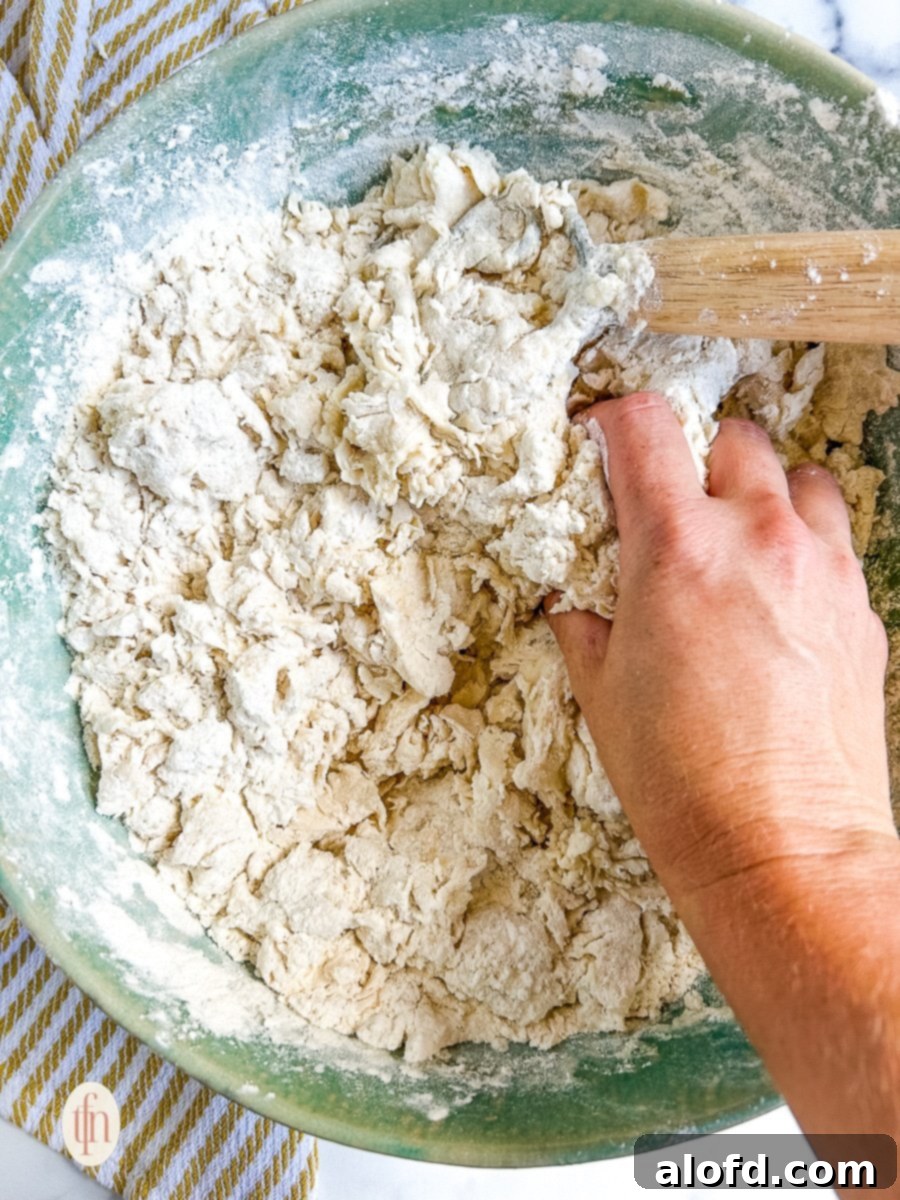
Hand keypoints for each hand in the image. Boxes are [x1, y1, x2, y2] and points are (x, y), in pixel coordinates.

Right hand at [547, 393, 895, 904]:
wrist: (782, 849)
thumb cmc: (682, 780)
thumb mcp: (601, 692)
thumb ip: (585, 621)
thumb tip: (575, 598)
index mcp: (676, 548)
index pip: (645, 426)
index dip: (614, 419)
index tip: (604, 439)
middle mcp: (756, 539)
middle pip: (734, 436)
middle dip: (697, 459)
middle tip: (674, 507)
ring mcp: (821, 570)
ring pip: (801, 477)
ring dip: (765, 492)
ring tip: (740, 542)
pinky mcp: (861, 609)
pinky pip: (836, 542)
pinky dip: (804, 547)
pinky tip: (778, 599)